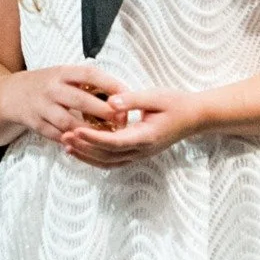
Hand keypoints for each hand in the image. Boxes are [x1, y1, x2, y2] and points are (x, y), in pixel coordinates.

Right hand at [0, 64, 125, 141]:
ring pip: (69, 122)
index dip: (110, 84)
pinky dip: (73, 140)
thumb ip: (86, 82)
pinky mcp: (36, 124)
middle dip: (104, 111)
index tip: (127, 94)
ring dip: (90, 131)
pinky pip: (58, 135)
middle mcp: (52, 88)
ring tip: (107, 136)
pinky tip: (87, 143)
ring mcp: (42, 107)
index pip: (90, 74)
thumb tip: (119, 93)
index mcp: (62, 72)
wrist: (12, 94)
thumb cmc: (47, 84)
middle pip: (81, 100)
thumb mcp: (63, 74)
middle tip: (121, 120)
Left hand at [60, 88, 205, 167]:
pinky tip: (83, 150)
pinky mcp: (138, 153)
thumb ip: (133, 100)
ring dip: (87, 156)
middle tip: (64, 137)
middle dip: (85, 148)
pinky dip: (96, 158)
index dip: (94, 139)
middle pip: (108, 156)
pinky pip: (113, 161)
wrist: (195, 117)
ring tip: (68, 145)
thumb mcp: (156, 96)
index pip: (115, 142)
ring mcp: (140, 154)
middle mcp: (142, 150)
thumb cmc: (176, 104)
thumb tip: (111, 102)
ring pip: (109, 162)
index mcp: (146, 136)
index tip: (76, 130)